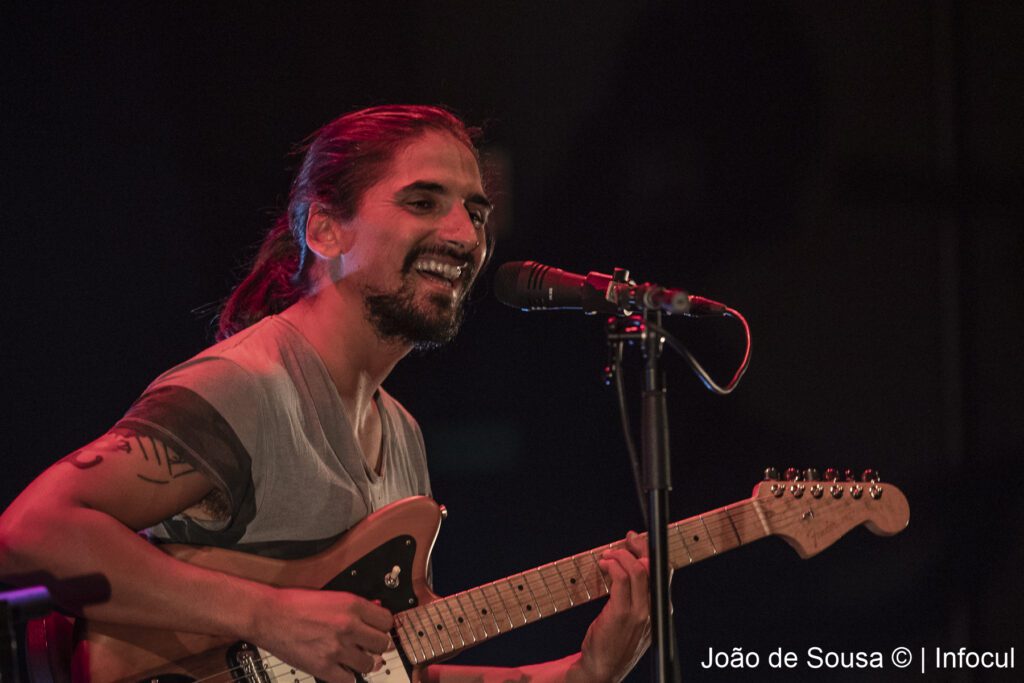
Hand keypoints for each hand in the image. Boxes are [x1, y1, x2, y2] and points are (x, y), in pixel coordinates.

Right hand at [252, 587, 393, 682]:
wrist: (269, 615)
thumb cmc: (295, 603)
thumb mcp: (331, 596)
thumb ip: (355, 605)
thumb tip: (375, 607)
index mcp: (352, 605)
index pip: (387, 620)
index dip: (384, 626)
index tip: (380, 630)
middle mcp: (348, 627)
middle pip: (382, 643)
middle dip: (379, 645)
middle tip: (373, 646)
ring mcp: (336, 649)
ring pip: (370, 664)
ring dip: (366, 662)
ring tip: (358, 658)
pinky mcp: (323, 667)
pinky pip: (349, 680)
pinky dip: (348, 677)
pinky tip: (343, 670)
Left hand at [575, 531, 651, 681]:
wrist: (602, 670)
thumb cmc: (614, 644)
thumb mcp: (632, 621)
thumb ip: (636, 598)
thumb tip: (630, 569)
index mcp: (659, 611)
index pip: (662, 573)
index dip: (649, 552)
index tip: (636, 540)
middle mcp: (654, 610)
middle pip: (653, 567)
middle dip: (639, 547)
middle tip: (624, 541)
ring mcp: (640, 613)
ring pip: (638, 570)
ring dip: (620, 556)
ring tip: (607, 556)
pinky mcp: (622, 614)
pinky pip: (621, 580)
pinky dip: (612, 566)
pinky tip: (604, 566)